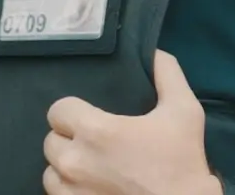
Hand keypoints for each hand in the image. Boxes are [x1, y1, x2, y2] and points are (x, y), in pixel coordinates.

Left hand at [43, 50, 222, 194]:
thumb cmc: (182, 163)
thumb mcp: (184, 112)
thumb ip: (167, 75)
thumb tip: (154, 52)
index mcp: (95, 131)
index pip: (58, 110)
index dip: (73, 112)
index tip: (90, 118)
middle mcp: (74, 161)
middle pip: (51, 139)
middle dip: (70, 139)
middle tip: (93, 143)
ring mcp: (71, 190)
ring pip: (50, 170)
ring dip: (66, 167)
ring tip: (89, 166)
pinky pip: (55, 194)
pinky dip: (68, 190)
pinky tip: (88, 186)